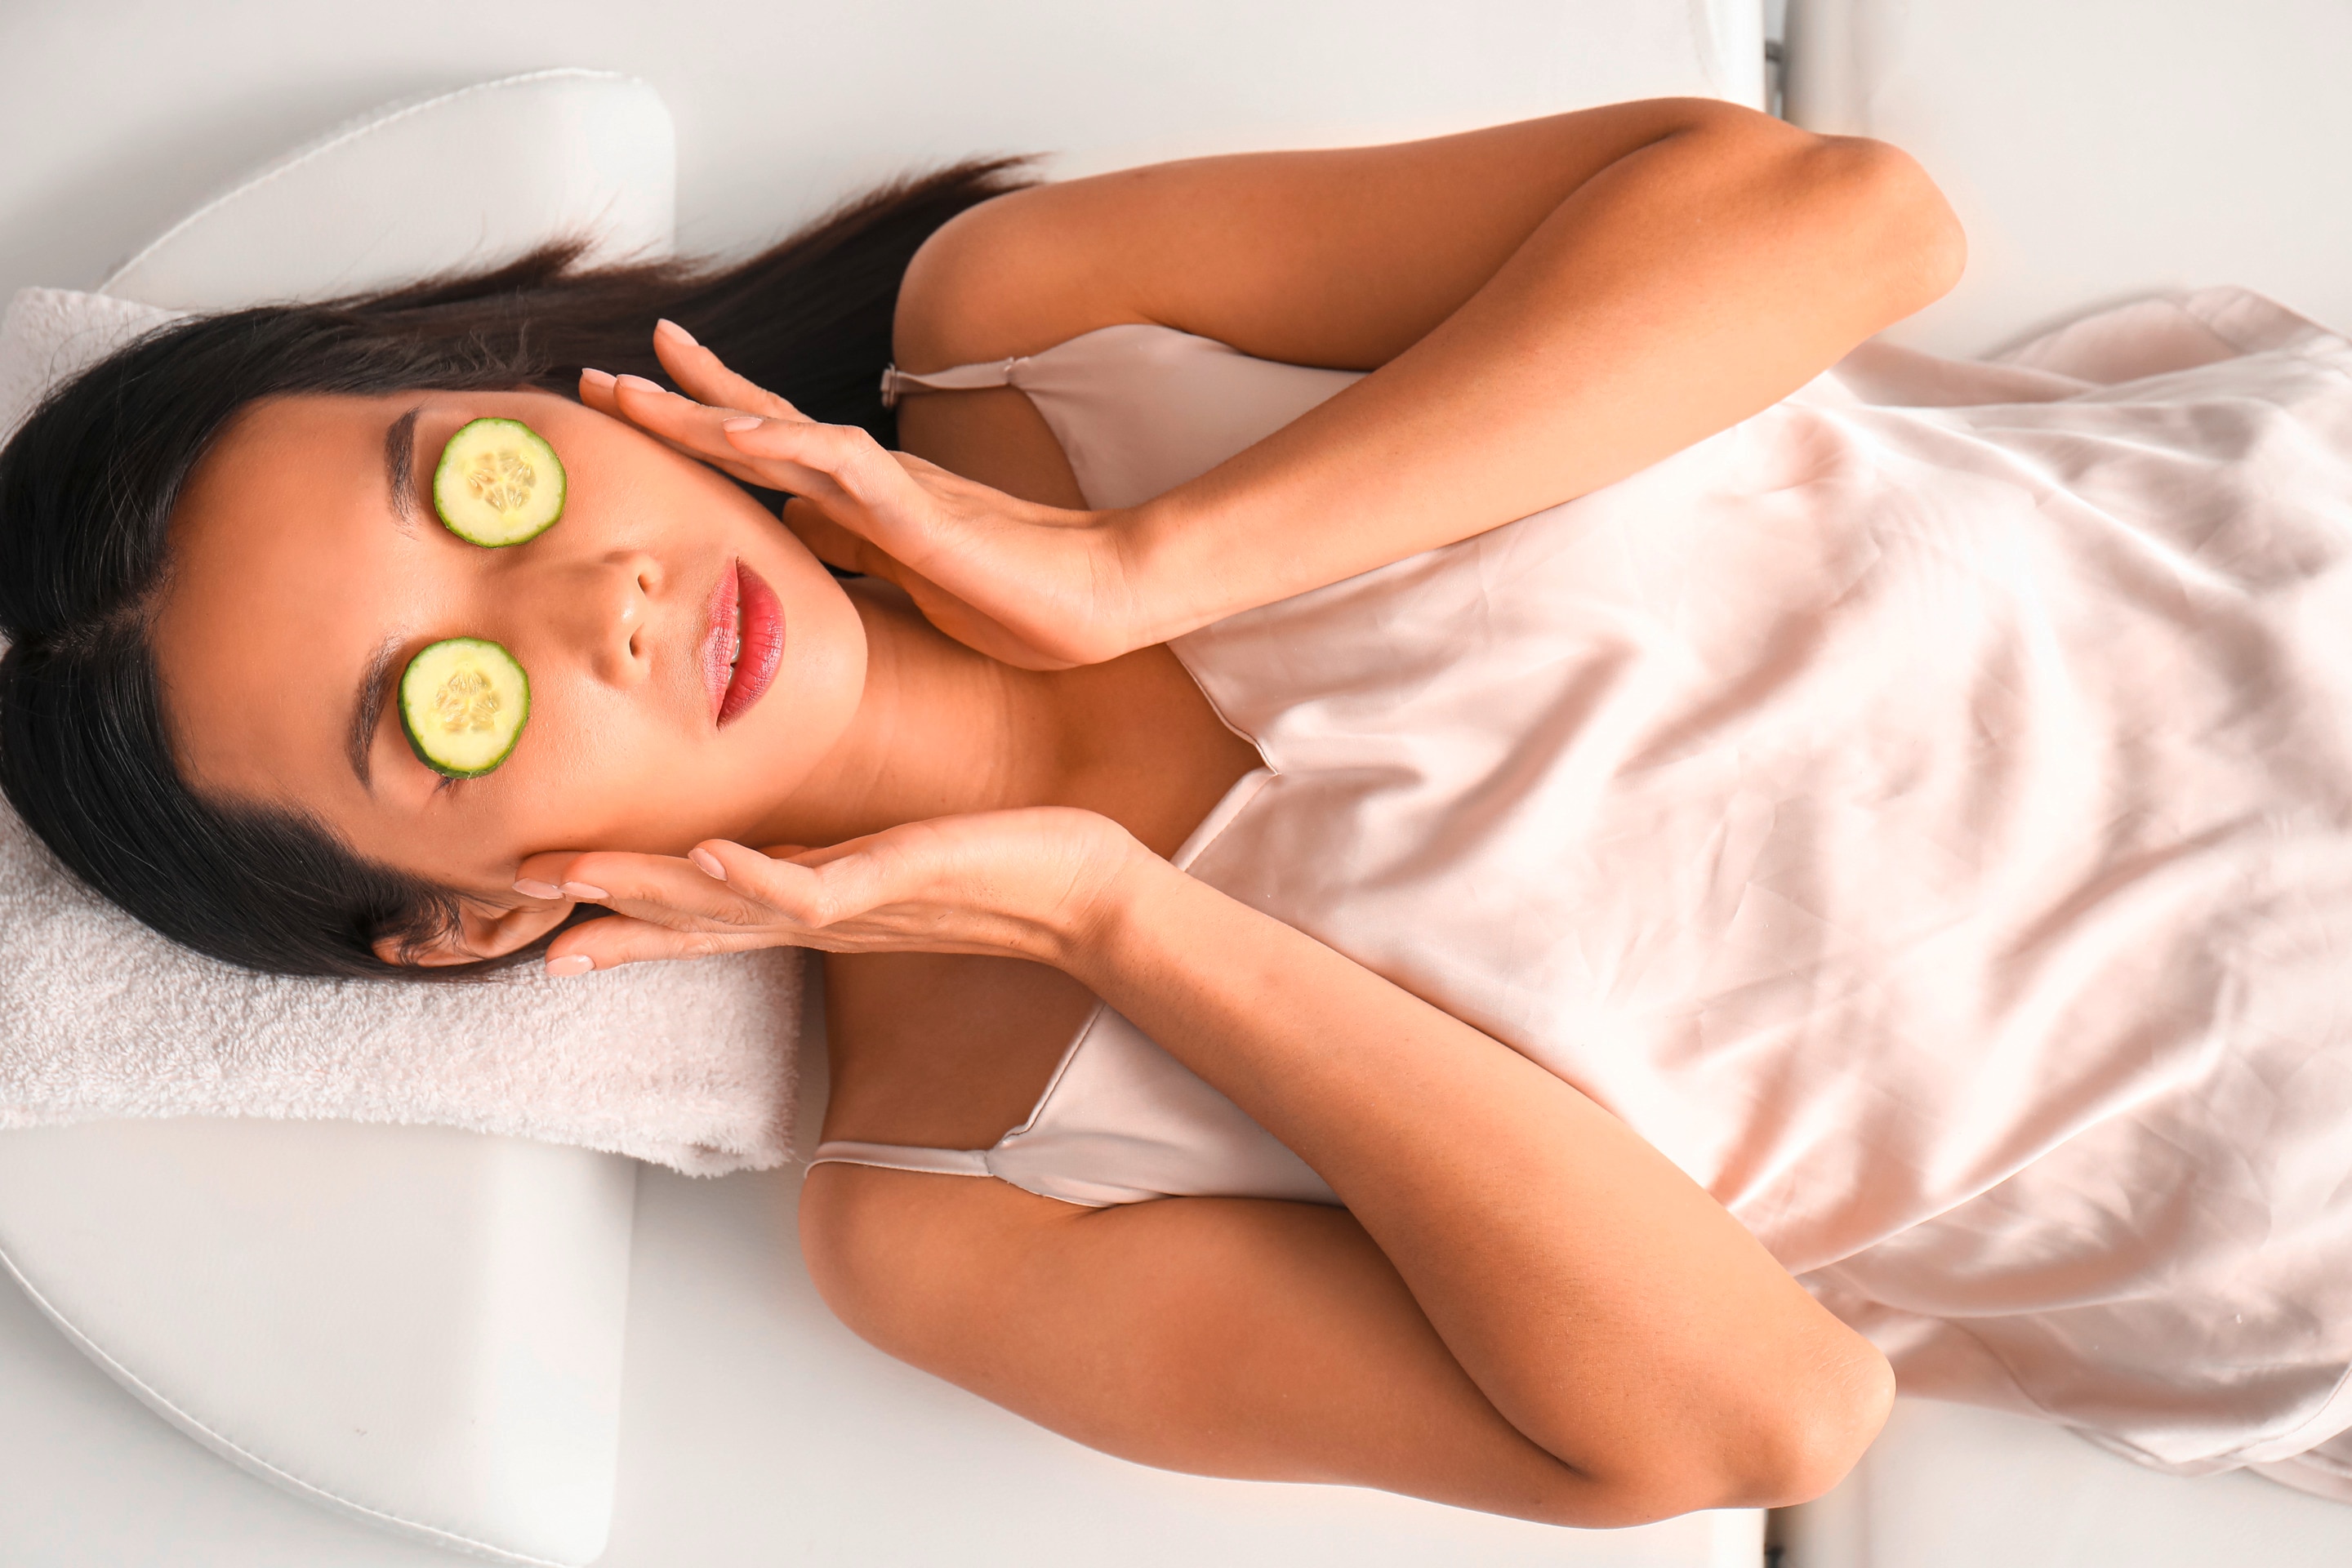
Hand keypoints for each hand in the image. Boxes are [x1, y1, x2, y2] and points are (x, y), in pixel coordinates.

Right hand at [519, 807, 1156, 974]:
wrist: (1081, 892)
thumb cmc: (990, 866)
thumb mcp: (885, 859)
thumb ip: (820, 854)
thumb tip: (770, 841)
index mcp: (805, 902)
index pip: (693, 915)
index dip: (616, 918)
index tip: (535, 920)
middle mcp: (812, 916)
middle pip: (685, 917)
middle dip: (599, 909)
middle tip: (513, 901)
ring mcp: (845, 905)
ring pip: (722, 905)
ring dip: (643, 892)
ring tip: (569, 874)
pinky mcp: (891, 884)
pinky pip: (808, 887)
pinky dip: (753, 876)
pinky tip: (703, 854)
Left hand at [580, 322, 1145, 669]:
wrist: (1099, 600)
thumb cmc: (1016, 599)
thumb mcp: (907, 583)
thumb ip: (852, 550)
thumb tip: (793, 533)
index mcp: (860, 499)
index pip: (765, 447)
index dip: (697, 419)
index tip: (631, 397)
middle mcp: (865, 479)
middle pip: (751, 424)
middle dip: (670, 399)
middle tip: (596, 376)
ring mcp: (889, 488)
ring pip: (778, 432)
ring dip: (701, 408)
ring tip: (632, 388)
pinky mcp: (918, 510)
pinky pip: (838, 466)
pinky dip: (782, 440)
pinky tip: (730, 428)